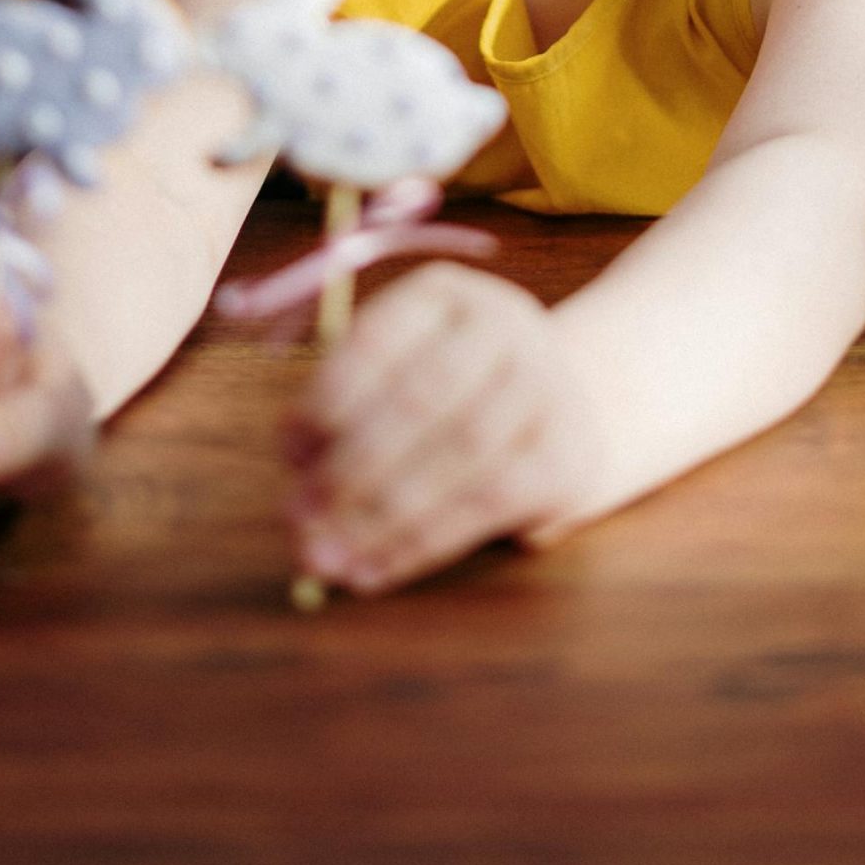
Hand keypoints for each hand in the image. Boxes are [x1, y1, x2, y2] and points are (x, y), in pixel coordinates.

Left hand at [282, 262, 604, 596]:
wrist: (576, 405)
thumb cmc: (457, 394)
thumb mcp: (403, 375)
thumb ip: (348, 415)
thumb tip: (297, 474)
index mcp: (444, 295)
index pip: (379, 338)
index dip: (329, 396)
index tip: (288, 452)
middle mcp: (503, 324)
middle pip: (420, 399)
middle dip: (349, 468)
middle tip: (298, 522)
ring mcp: (545, 384)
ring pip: (456, 456)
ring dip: (381, 517)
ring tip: (327, 559)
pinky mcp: (568, 450)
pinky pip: (487, 502)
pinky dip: (422, 543)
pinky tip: (375, 570)